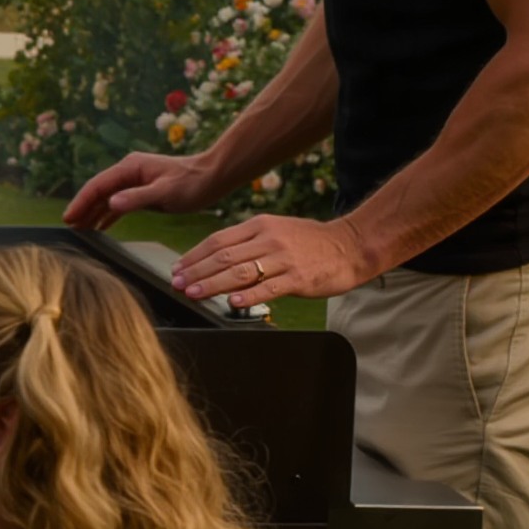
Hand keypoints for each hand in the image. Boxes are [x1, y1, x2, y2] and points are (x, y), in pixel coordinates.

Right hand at [64, 150, 218, 229]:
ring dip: (92, 213)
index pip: (98, 186)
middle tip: (68, 227)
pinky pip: (119, 204)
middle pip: (98, 191)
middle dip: (82, 208)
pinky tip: (99, 227)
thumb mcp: (165, 192)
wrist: (213, 177)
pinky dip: (107, 215)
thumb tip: (110, 203)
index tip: (68, 218)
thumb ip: (137, 198)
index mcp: (130, 168)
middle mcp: (128, 172)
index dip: (81, 202)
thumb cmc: (192, 183)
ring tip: (79, 230)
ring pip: (107, 198)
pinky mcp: (142, 191)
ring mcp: (134, 181)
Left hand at [174, 212, 372, 307]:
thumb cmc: (309, 242)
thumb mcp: (275, 231)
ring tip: (194, 294)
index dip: (194, 256)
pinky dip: (249, 296)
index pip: (217, 241)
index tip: (177, 269)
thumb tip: (212, 260)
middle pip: (223, 256)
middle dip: (196, 272)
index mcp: (259, 225)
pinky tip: (232, 303)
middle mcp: (268, 239)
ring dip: (212, 284)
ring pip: (240, 272)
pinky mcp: (298, 278)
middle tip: (177, 284)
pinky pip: (269, 288)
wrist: (350, 246)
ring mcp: (284, 258)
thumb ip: (246, 243)